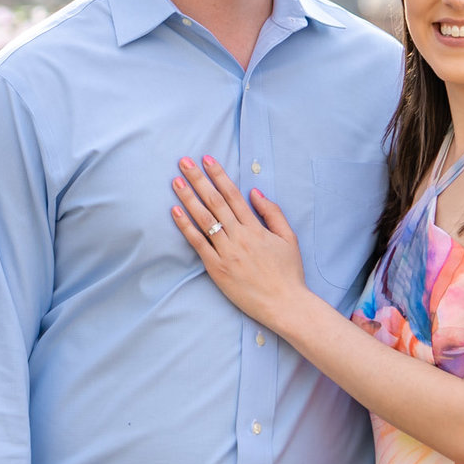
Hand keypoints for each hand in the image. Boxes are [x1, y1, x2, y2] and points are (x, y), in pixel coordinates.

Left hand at [171, 156, 314, 333]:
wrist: (285, 304)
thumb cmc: (289, 272)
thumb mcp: (288, 238)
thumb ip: (273, 213)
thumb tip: (254, 193)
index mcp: (256, 228)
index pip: (233, 195)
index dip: (218, 175)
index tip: (206, 159)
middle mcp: (240, 237)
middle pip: (215, 202)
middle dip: (198, 179)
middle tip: (183, 162)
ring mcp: (227, 252)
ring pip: (204, 219)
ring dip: (188, 198)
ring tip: (176, 181)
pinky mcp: (217, 268)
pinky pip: (198, 243)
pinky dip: (186, 226)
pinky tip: (175, 211)